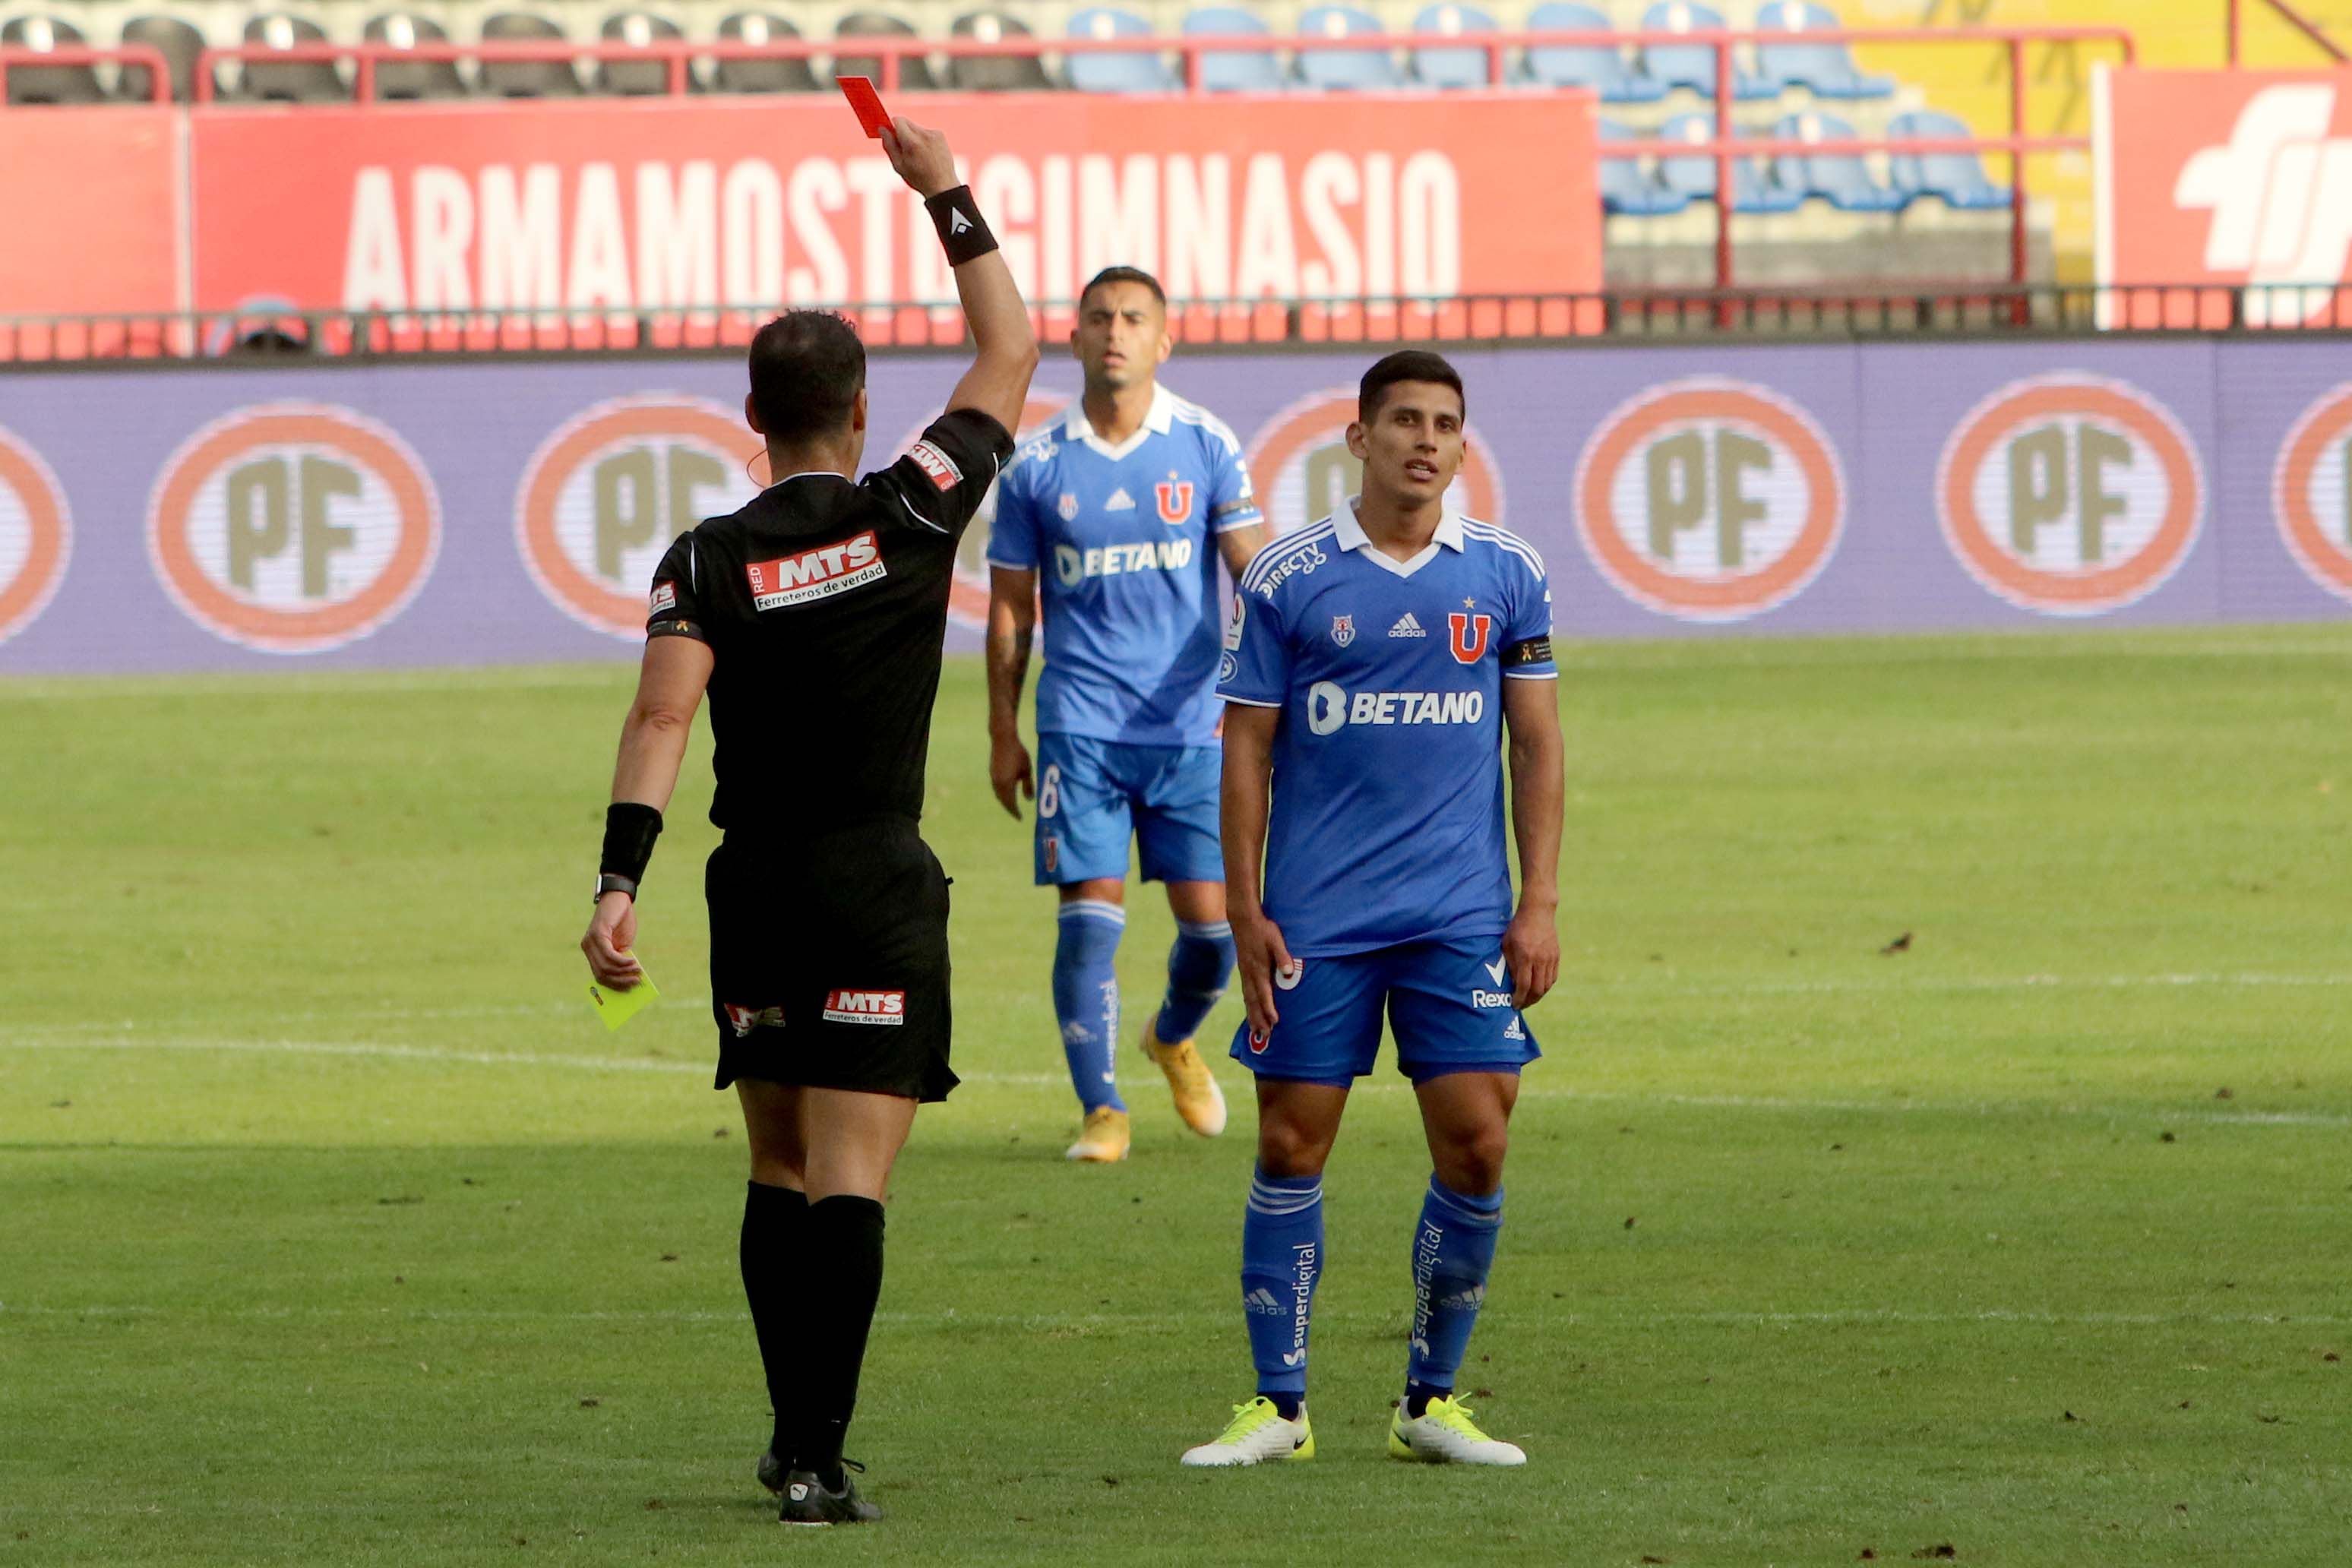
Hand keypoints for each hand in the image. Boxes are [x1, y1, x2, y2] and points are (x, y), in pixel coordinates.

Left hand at [581, 891, 643, 989]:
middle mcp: (587, 948)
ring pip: (605, 966)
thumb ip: (623, 958)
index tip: (627, 991)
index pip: (599, 975)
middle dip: (620, 981)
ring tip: (638, 972)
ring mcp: (590, 941)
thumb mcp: (623, 943)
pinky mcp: (597, 934)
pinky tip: (634, 962)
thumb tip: (631, 977)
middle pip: (601, 974)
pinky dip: (622, 962)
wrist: (619, 899)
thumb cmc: (622, 922)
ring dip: (623, 972)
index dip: (613, 985)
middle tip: (636, 983)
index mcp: (592, 952)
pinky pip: (609, 955)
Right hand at [880, 118, 957, 197]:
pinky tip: (927, 154)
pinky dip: (923, 140)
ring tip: (917, 155)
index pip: (898, 120)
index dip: (892, 127)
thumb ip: (889, 145)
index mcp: (912, 142)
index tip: (890, 134)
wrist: (943, 186)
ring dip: (912, 137)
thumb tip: (882, 129)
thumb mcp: (899, 165)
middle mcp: (924, 134)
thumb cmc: (919, 178)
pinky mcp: (940, 135)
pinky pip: (925, 132)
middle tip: (903, 148)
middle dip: (901, 132)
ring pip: (915, 128)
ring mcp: (934, 133)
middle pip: (906, 123)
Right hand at [989, 732, 1033, 818]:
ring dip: (1005, 801)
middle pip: (1003, 801)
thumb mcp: (1026, 770)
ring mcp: (993, 778)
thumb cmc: (1018, 753)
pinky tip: (1006, 793)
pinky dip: (1002, 794)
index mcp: (1006, 784)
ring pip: (998, 795)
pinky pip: (996, 788)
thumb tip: (1030, 800)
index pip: (1010, 803)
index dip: (1015, 812)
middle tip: (1016, 814)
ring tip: (1012, 805)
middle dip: (1010, 808)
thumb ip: (1028, 786)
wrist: (1002, 739)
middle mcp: (997, 783)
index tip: (1020, 818)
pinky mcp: (992, 772)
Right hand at [1233, 909, 1295, 1038]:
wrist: (1243, 920)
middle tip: (1264, 1035)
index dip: (1269, 1008)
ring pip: (1248, 999)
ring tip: (1256, 1030)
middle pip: (1253, 1001)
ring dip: (1252, 1015)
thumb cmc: (1263, 929)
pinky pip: (1245, 992)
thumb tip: (1288, 971)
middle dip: (1259, 1019)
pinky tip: (1250, 1010)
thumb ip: (1282, 956)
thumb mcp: (1276, 939)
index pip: (1264, 993)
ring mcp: (1245, 973)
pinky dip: (1248, 1005)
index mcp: (1259, 968)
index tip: (1274, 1022)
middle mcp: (1250, 974)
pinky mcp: (1244, 971)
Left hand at [1501, 901, 1558, 1010]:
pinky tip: (1538, 988)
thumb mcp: (1507, 944)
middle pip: (1538, 989)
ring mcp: (1550, 958)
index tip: (1514, 1004)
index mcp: (1526, 956)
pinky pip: (1552, 977)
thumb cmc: (1517, 927)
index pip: (1524, 985)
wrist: (1538, 912)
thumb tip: (1511, 983)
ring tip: (1529, 999)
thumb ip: (1510, 964)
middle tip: (1521, 1005)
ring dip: (1538, 996)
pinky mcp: (1556, 956)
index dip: (1519, 998)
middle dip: (1529, 1001)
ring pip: (1546, 986)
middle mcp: (1540, 959)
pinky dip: (1545, 986)